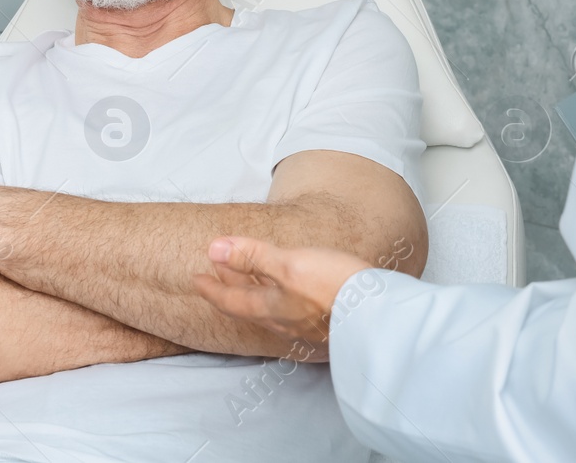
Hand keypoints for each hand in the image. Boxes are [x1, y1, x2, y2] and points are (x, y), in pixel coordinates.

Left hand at [192, 236, 369, 359]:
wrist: (378, 314)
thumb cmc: (335, 287)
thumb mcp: (289, 264)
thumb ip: (252, 256)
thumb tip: (214, 249)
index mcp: (270, 308)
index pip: (231, 299)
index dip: (211, 287)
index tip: (197, 279)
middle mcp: (284, 322)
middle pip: (248, 304)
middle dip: (231, 286)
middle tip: (218, 270)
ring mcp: (305, 327)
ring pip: (270, 309)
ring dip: (254, 291)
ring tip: (250, 278)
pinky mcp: (326, 325)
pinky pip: (291, 313)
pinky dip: (279, 299)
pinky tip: (291, 296)